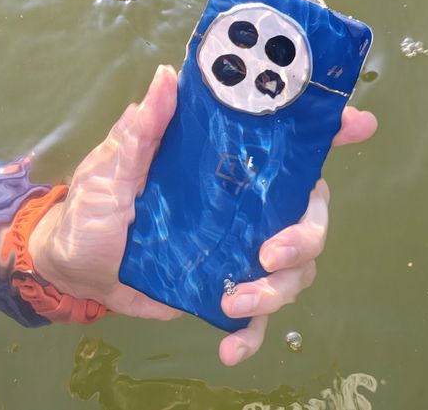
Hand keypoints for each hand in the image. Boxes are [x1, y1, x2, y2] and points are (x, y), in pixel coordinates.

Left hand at [28, 65, 376, 364]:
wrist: (71, 266)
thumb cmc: (91, 209)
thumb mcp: (111, 168)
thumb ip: (140, 130)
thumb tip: (167, 78)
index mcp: (222, 170)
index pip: (284, 148)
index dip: (326, 135)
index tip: (356, 126)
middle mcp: (239, 208)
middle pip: (306, 217)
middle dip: (305, 237)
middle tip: (268, 254)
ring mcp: (233, 251)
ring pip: (292, 271)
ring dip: (275, 291)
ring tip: (233, 303)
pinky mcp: (220, 291)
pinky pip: (252, 318)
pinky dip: (249, 336)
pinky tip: (229, 350)